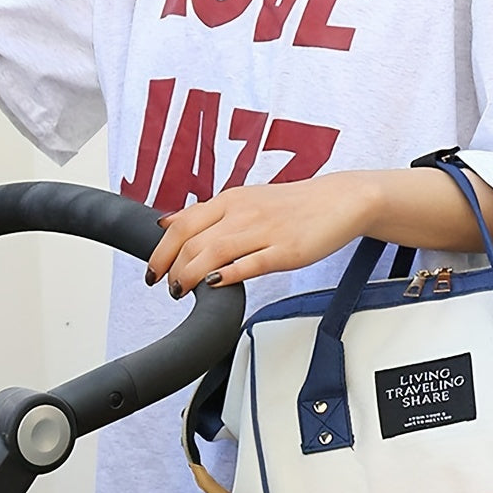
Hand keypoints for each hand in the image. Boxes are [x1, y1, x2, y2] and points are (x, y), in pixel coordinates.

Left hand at [145, 172, 380, 296]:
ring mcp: (264, 232)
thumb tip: (169, 222)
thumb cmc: (295, 206)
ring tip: (182, 291)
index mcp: (230, 200)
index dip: (161, 250)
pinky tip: (215, 284)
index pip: (182, 224)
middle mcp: (242, 213)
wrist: (339, 201)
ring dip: (191, 275)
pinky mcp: (285, 251)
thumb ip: (208, 214)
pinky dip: (229, 274)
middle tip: (165, 287)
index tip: (153, 271)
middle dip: (171, 267)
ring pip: (215, 252)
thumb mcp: (245, 201)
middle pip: (192, 240)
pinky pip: (251, 263)